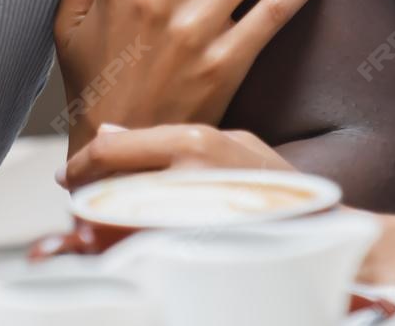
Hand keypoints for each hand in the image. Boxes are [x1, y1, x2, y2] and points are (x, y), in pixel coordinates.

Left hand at [57, 123, 394, 286]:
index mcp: (195, 143)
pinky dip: (118, 259)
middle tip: (66, 215)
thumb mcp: (232, 143)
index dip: (82, 162)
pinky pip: (142, 259)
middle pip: (106, 193)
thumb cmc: (281, 188)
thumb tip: (112, 134)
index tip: (70, 173)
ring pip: (116, 230)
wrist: (329, 240)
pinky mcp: (198, 255)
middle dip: (80, 206)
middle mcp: (188, 180)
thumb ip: (173, 139)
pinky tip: (110, 260)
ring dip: (91, 236)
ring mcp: (192, 221)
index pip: (112, 148)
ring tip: (74, 244)